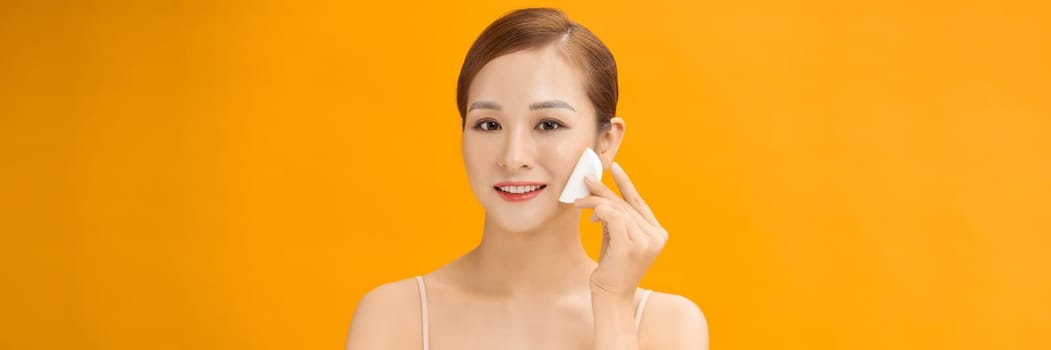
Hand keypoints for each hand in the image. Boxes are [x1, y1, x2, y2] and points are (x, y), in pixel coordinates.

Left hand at [574, 162, 667, 296]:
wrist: (611, 296)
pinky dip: (600, 210)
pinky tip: (589, 214)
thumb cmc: (612, 267)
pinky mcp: (630, 246)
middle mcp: (656, 236)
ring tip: (579, 202)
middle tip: (586, 180)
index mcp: (657, 233)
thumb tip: (601, 198)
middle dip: (603, 191)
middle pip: (625, 204)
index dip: (626, 184)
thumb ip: (616, 219)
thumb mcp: (617, 238)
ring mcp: (646, 242)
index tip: (614, 167)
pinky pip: (613, 218)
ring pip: (617, 209)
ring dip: (595, 202)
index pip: (639, 202)